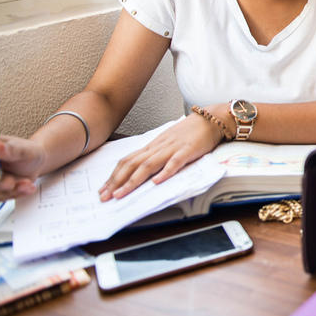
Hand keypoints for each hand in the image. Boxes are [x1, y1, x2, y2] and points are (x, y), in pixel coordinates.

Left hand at [99, 113, 221, 200]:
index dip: (114, 175)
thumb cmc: (191, 131)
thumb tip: (141, 169)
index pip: (128, 160)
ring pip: (148, 165)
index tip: (104, 189)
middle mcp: (159, 147)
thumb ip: (156, 154)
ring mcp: (172, 148)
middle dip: (116, 181)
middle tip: (104, 196)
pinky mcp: (188, 150)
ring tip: (121, 194)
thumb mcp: (168, 141)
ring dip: (132, 181)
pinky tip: (156, 182)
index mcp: (153, 145)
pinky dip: (164, 172)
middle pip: (133, 164)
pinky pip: (175, 162)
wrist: (211, 119)